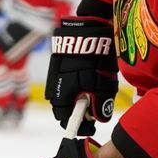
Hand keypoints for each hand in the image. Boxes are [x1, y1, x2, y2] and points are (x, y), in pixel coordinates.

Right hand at [45, 17, 117, 135]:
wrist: (87, 29)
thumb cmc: (95, 57)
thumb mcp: (103, 82)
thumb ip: (101, 103)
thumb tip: (100, 118)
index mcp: (62, 95)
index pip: (66, 120)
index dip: (79, 126)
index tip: (91, 128)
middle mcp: (55, 87)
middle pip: (65, 109)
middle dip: (79, 113)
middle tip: (94, 114)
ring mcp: (56, 76)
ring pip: (66, 96)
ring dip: (78, 100)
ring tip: (95, 97)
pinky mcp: (59, 67)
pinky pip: (66, 83)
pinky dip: (77, 88)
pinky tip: (89, 83)